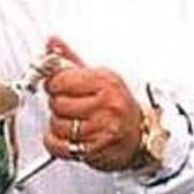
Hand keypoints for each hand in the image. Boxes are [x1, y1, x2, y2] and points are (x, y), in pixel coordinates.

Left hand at [42, 37, 144, 172]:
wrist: (142, 135)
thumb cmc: (118, 104)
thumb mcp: (99, 77)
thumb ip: (71, 60)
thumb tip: (52, 42)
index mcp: (105, 82)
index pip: (60, 79)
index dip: (53, 83)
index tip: (58, 85)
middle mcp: (106, 105)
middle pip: (57, 103)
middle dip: (57, 103)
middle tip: (69, 104)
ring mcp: (102, 129)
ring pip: (56, 124)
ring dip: (58, 123)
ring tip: (73, 120)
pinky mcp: (96, 150)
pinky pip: (58, 145)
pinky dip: (55, 142)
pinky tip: (67, 136)